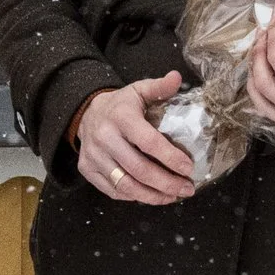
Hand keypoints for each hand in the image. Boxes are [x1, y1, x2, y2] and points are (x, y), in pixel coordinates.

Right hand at [75, 70, 195, 203]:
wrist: (85, 113)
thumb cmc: (120, 105)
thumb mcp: (139, 91)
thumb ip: (159, 87)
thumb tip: (177, 78)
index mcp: (120, 117)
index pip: (148, 142)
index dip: (170, 157)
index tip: (189, 168)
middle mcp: (104, 137)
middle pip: (138, 169)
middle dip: (167, 183)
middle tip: (187, 188)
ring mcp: (93, 156)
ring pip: (126, 185)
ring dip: (153, 196)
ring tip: (173, 196)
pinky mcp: (87, 169)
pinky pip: (113, 191)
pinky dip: (135, 197)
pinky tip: (151, 195)